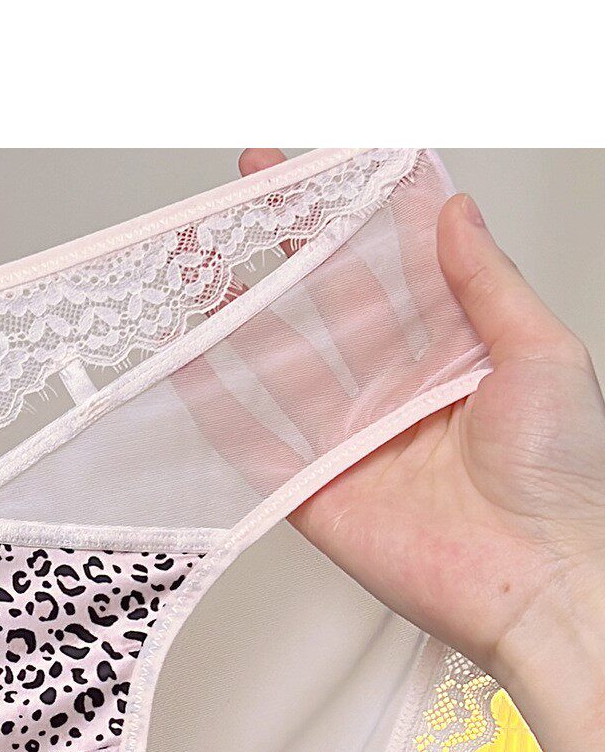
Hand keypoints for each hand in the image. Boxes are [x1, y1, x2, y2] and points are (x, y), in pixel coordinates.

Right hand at [240, 149, 604, 693]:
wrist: (537, 581)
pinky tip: (190, 365)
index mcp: (454, 353)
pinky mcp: (316, 493)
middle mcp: (397, 391)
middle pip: (329, 306)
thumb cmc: (562, 478)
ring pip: (284, 365)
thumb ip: (488, 284)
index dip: (360, 216)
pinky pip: (257, 445)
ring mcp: (351, 441)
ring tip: (203, 266)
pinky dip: (219, 409)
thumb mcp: (541, 354)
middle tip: (250, 197)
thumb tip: (454, 211)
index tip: (325, 170)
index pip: (396, 268)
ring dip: (243, 316)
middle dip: (288, 248)